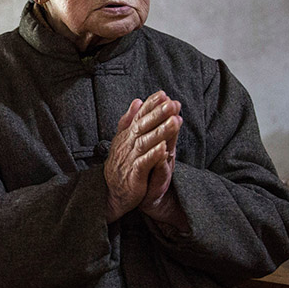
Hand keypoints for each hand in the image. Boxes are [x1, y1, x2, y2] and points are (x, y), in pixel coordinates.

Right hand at [103, 91, 182, 222]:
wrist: (113, 193)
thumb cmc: (121, 165)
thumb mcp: (124, 139)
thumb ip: (130, 120)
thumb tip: (138, 100)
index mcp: (128, 135)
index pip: (140, 116)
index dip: (151, 105)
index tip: (164, 94)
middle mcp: (128, 144)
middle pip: (144, 126)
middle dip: (159, 114)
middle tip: (173, 103)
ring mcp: (130, 159)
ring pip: (146, 142)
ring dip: (161, 131)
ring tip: (175, 121)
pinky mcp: (134, 175)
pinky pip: (144, 164)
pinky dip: (153, 156)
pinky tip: (165, 148)